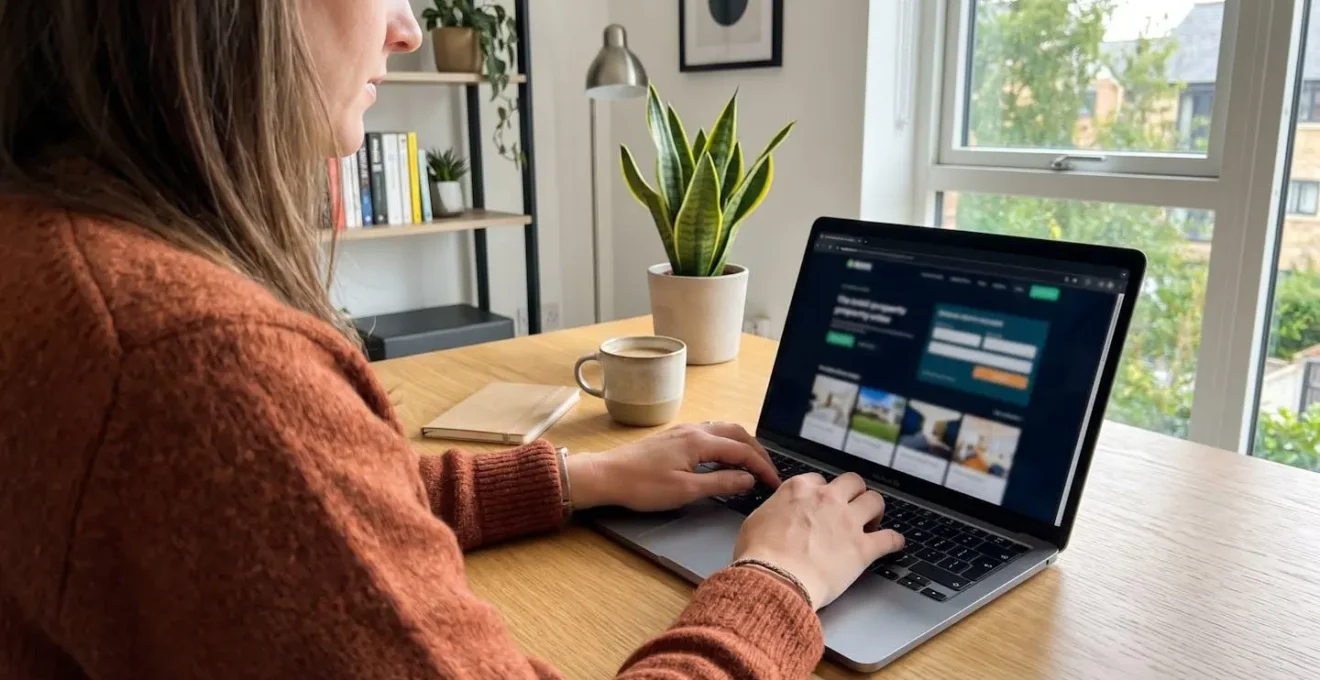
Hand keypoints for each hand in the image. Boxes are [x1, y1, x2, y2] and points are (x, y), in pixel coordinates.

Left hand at [564, 422, 779, 511]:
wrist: (607, 475)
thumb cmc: (641, 486)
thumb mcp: (685, 490)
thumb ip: (720, 483)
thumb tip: (748, 479)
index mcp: (699, 442)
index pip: (743, 451)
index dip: (763, 467)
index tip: (774, 483)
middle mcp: (694, 430)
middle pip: (738, 433)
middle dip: (758, 451)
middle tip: (769, 471)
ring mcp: (683, 431)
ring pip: (724, 430)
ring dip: (743, 444)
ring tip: (752, 464)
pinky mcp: (674, 437)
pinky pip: (710, 433)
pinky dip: (726, 443)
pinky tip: (724, 458)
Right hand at [732, 472, 903, 608]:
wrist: (774, 578)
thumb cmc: (759, 555)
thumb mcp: (756, 521)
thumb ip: (774, 510)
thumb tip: (777, 514)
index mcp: (799, 490)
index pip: (819, 480)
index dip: (822, 493)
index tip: (822, 503)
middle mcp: (827, 499)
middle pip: (852, 482)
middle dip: (854, 493)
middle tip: (852, 506)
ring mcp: (847, 522)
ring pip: (875, 501)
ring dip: (875, 509)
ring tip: (872, 521)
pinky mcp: (862, 548)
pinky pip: (889, 538)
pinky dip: (894, 541)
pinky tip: (895, 544)